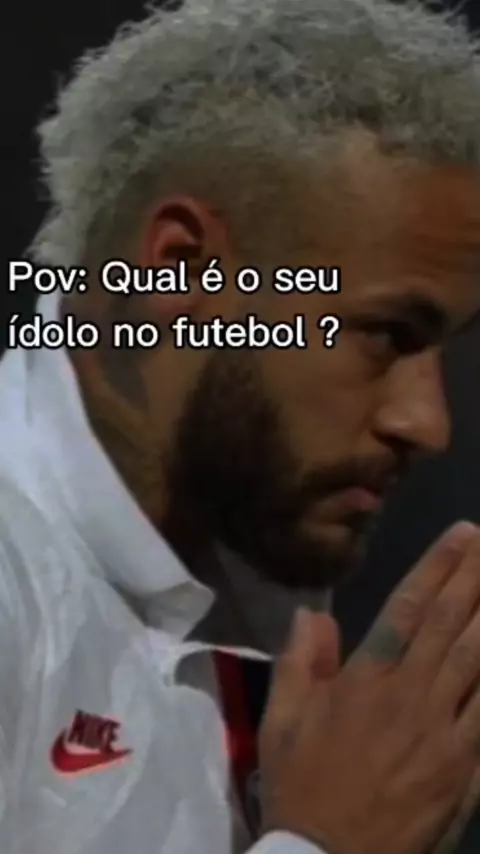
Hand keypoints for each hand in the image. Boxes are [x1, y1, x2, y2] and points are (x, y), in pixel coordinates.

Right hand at [260, 521, 479, 853]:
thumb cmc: (302, 784)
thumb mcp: (282, 720)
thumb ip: (299, 661)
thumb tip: (313, 612)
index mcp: (366, 679)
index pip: (409, 608)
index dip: (437, 567)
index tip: (461, 535)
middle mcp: (412, 696)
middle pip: (452, 625)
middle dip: (475, 578)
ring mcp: (446, 733)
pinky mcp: (467, 769)